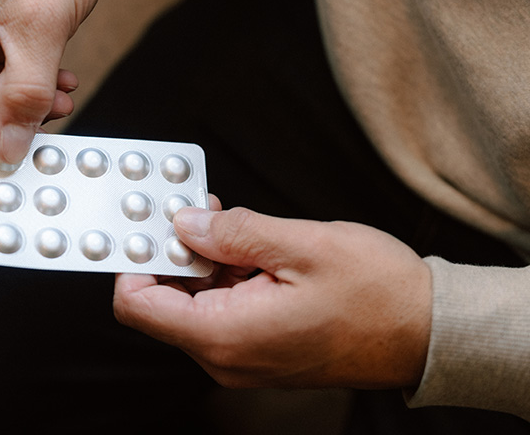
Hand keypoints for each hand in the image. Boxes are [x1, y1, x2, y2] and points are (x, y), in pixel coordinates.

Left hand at [114, 204, 431, 389]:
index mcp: (226, 335)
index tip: (149, 221)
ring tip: (229, 221)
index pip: (136, 304)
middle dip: (172, 250)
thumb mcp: (302, 246)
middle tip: (195, 207)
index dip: (133, 258)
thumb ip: (233, 233)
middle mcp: (226, 355)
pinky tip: (247, 245)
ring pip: (192, 300)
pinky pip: (220, 307)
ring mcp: (242, 355)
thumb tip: (184, 224)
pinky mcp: (258, 346)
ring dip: (201, 258)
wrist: (430, 332)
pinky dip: (223, 273)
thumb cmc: (378, 294)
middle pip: (161, 300)